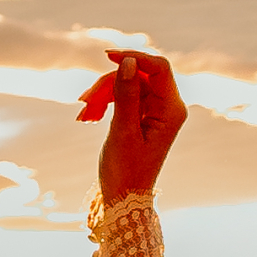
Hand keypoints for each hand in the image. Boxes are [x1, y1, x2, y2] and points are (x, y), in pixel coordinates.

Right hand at [77, 52, 186, 203]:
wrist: (124, 199)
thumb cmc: (125, 171)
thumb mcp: (123, 131)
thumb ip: (126, 95)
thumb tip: (128, 62)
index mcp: (172, 110)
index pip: (158, 68)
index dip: (134, 57)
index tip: (108, 57)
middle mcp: (168, 107)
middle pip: (138, 75)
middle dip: (110, 84)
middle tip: (84, 101)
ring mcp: (156, 110)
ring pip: (127, 84)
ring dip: (103, 94)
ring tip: (84, 114)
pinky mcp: (143, 115)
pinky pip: (123, 96)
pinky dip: (105, 102)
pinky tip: (88, 116)